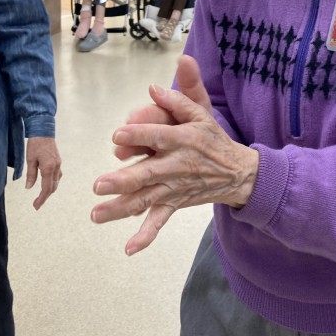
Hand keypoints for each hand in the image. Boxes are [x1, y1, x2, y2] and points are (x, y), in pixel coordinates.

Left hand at [25, 137, 62, 209]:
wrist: (44, 131)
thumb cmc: (35, 144)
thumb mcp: (30, 160)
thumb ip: (31, 175)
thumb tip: (29, 188)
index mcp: (48, 168)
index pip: (46, 188)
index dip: (41, 199)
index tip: (36, 206)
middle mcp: (56, 167)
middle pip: (53, 187)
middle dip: (45, 197)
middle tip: (36, 204)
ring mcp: (58, 164)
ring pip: (56, 182)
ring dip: (49, 190)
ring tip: (41, 196)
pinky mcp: (58, 162)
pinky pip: (57, 176)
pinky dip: (52, 183)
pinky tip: (47, 183)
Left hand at [91, 56, 258, 255]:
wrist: (237, 172)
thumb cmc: (213, 138)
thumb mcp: (201, 113)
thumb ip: (178, 98)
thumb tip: (153, 88)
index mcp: (183, 139)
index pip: (157, 135)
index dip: (138, 134)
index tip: (116, 136)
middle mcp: (177, 165)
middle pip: (147, 173)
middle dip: (123, 180)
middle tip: (100, 185)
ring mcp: (174, 187)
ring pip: (145, 199)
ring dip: (121, 208)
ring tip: (97, 214)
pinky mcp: (175, 203)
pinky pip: (159, 220)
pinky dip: (146, 235)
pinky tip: (129, 248)